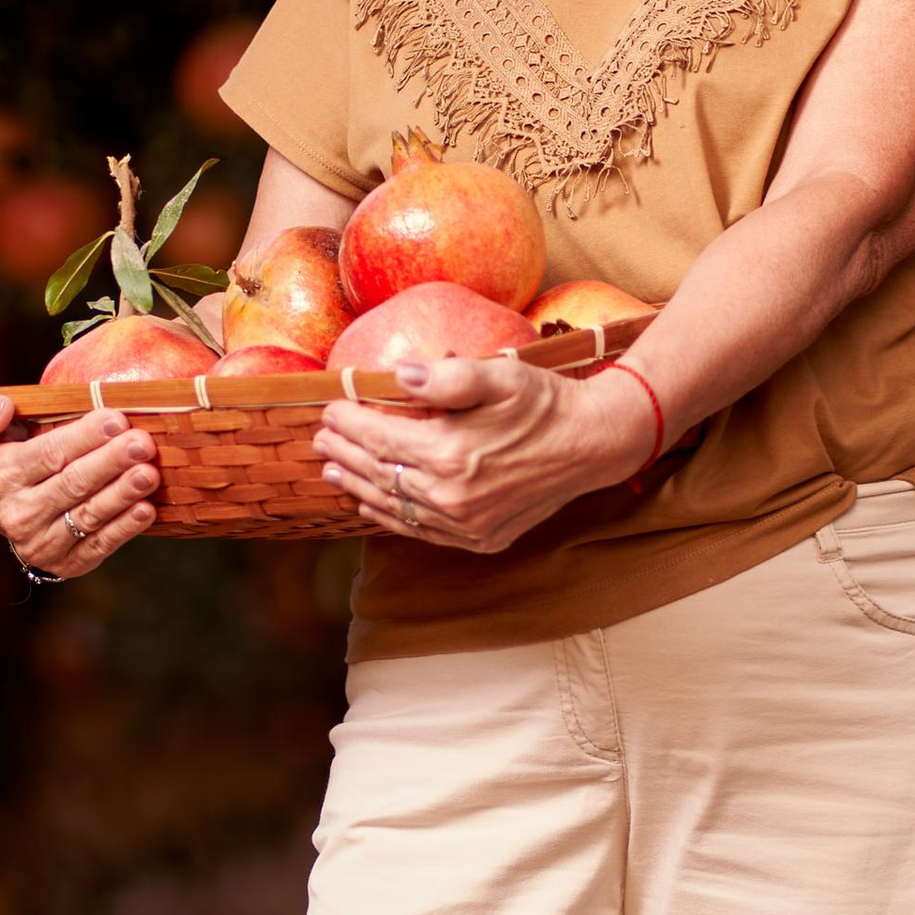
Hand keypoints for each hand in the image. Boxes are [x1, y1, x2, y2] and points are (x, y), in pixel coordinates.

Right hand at [0, 390, 159, 578]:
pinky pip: (97, 545)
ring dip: (122, 494)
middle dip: (110, 461)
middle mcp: (14, 513)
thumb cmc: (4, 455)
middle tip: (142, 443)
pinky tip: (146, 509)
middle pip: (71, 484)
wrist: (10, 512)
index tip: (116, 419)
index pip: (47, 454)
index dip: (83, 437)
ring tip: (149, 473)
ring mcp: (39, 543)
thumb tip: (1, 409)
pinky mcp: (64, 564)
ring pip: (87, 515)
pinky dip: (124, 529)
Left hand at [317, 356, 658, 554]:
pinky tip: (374, 506)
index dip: (349, 424)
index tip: (329, 409)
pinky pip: (421, 532)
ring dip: (359, 488)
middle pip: (380, 475)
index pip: (380, 439)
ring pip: (394, 508)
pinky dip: (391, 519)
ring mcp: (465, 525)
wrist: (593, 444)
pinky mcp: (480, 539)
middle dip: (346, 454)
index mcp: (449, 454)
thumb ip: (445, 378)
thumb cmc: (544, 403)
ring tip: (333, 471)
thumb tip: (398, 377)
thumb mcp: (498, 376)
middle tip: (321, 439)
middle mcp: (451, 497)